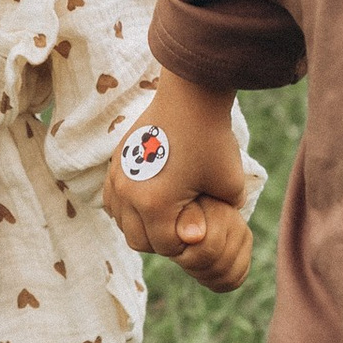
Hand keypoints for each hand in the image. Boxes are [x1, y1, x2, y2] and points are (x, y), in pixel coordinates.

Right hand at [103, 71, 253, 295]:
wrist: (191, 96)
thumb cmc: (213, 139)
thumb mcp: (230, 186)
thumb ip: (219, 218)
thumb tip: (201, 237)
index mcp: (155, 204)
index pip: (167, 246)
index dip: (187, 244)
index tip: (201, 229)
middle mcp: (128, 193)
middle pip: (138, 240)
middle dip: (162, 240)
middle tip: (184, 225)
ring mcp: (117, 177)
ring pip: (121, 222)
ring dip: (141, 225)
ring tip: (165, 214)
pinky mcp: (116, 162)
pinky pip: (112, 200)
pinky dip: (127, 207)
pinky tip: (147, 200)